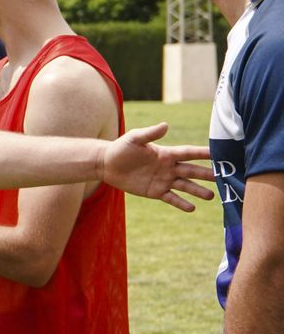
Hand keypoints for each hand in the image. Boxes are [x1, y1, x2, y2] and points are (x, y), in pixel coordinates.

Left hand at [100, 122, 214, 210]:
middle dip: (208, 174)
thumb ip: (150, 133)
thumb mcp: (134, 139)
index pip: (189, 153)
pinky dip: (181, 203)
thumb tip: (166, 125)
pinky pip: (171, 198)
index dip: (204, 153)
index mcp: (166, 153)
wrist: (107, 164)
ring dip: (198, 191)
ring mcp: (164, 180)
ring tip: (212, 196)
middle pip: (192, 171)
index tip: (220, 153)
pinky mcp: (156, 191)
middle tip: (225, 178)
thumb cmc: (121, 148)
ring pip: (185, 186)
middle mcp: (169, 167)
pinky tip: (192, 208)